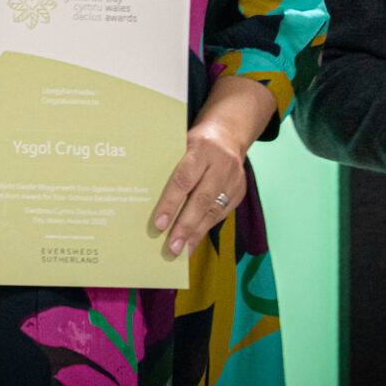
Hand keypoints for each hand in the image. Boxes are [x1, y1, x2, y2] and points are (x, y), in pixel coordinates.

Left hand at [152, 115, 249, 258]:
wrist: (229, 133)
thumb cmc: (195, 141)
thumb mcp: (180, 143)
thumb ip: (169, 165)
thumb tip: (146, 198)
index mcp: (201, 148)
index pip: (184, 178)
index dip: (171, 202)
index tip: (159, 224)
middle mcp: (221, 164)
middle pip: (202, 199)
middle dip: (185, 226)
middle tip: (172, 247)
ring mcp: (234, 178)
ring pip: (214, 210)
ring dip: (196, 233)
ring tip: (181, 252)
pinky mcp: (240, 191)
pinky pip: (221, 214)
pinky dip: (205, 228)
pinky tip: (193, 241)